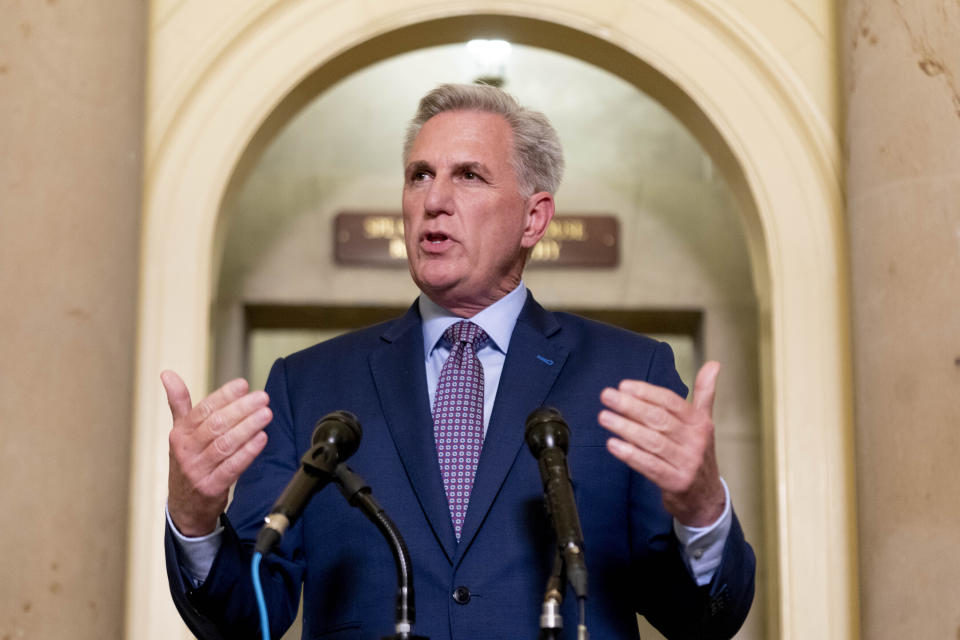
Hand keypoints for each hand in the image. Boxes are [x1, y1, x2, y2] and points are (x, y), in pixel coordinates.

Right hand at [162, 371, 271, 535]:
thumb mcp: (180, 433)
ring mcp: (198, 470)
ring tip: (265, 414)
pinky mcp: (211, 487)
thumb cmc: (188, 462)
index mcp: (180, 434)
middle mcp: (186, 450)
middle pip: (216, 425)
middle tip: (262, 398)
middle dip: (241, 409)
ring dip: (248, 427)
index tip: (243, 384)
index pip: (203, 409)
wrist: (184, 507)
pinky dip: (248, 452)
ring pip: (225, 444)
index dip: (224, 395)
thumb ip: (178, 403)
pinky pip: (232, 467)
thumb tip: (167, 374)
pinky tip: (262, 438)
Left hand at [598, 361, 724, 526]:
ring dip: (625, 428)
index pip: (671, 402)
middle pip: (659, 419)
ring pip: (652, 441)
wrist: (706, 497)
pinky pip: (649, 466)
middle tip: (607, 396)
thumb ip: (705, 393)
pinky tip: (612, 444)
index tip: (623, 385)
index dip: (646, 392)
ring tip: (604, 417)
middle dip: (630, 406)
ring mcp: (687, 463)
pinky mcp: (676, 483)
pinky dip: (630, 454)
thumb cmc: (697, 453)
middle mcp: (695, 441)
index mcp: (700, 423)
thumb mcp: (704, 423)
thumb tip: (714, 364)